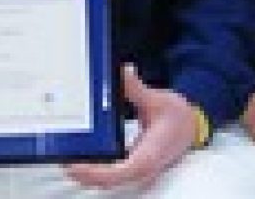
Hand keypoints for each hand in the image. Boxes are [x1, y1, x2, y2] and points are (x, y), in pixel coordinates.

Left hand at [65, 64, 198, 191]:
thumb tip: (122, 72)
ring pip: (106, 181)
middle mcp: (141, 169)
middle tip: (62, 156)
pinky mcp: (133, 168)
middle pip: (105, 182)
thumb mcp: (157, 100)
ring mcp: (136, 172)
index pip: (116, 174)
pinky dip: (95, 168)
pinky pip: (109, 175)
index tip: (75, 163)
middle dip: (82, 172)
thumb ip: (136, 88)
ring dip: (86, 172)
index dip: (93, 172)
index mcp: (147, 156)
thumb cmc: (178, 117)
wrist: (191, 126)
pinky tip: (84, 157)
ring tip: (68, 156)